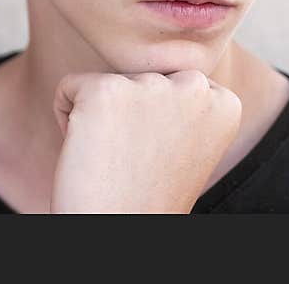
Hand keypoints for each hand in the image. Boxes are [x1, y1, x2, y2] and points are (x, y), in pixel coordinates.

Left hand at [49, 69, 241, 212]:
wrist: (119, 230)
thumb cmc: (146, 195)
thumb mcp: (185, 143)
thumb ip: (179, 101)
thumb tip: (163, 59)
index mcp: (222, 102)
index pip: (170, 81)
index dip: (153, 121)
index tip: (159, 157)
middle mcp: (195, 86)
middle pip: (138, 75)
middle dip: (127, 113)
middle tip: (135, 160)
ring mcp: (150, 85)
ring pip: (105, 82)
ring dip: (99, 117)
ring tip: (115, 160)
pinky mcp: (105, 90)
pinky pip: (68, 87)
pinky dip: (66, 118)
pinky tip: (89, 153)